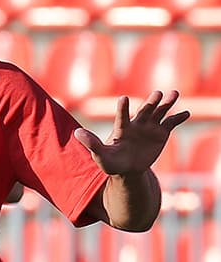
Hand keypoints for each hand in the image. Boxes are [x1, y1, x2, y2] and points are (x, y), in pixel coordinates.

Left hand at [74, 91, 189, 175]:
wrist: (128, 168)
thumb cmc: (112, 162)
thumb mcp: (101, 156)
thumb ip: (91, 144)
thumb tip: (76, 133)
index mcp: (122, 128)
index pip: (122, 116)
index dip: (122, 108)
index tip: (123, 99)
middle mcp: (137, 123)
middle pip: (145, 110)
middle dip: (151, 102)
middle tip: (157, 94)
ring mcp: (150, 126)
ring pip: (160, 112)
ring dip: (167, 103)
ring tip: (174, 93)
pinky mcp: (162, 132)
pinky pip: (171, 123)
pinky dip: (179, 117)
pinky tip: (186, 113)